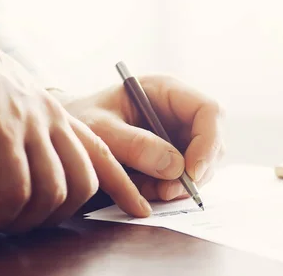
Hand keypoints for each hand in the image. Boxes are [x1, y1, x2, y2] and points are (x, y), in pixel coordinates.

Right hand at [0, 0, 150, 232]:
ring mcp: (30, 124)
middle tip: (27, 224)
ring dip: (26, 220)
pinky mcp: (2, 129)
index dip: (124, 186)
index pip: (102, 155)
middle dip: (61, 215)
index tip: (139, 209)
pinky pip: (17, 189)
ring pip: (54, 191)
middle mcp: (52, 120)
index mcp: (55, 117)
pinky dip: (3, 214)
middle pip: (85, 182)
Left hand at [54, 75, 224, 201]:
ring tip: (145, 189)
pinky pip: (185, 177)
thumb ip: (134, 145)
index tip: (192, 172)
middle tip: (166, 192)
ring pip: (202, 164)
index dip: (208, 142)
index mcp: (167, 90)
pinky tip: (143, 188)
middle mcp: (180, 111)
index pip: (210, 111)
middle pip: (213, 141)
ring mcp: (180, 134)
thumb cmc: (82, 120)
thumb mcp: (101, 130)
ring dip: (178, 184)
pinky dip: (168, 189)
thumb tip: (174, 167)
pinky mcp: (174, 155)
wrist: (69, 133)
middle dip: (195, 171)